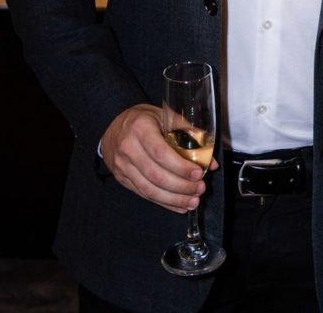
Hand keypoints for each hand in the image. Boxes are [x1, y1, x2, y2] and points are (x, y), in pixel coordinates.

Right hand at [100, 104, 219, 213]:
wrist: (112, 125)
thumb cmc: (142, 119)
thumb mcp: (164, 116)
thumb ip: (188, 133)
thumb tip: (209, 158)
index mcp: (140, 129)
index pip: (161, 153)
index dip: (180, 166)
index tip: (198, 173)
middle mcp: (128, 149)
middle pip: (156, 175)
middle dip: (181, 186)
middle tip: (200, 189)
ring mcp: (122, 166)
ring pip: (149, 190)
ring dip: (174, 199)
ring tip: (193, 201)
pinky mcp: (122, 179)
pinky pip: (143, 194)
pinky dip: (163, 202)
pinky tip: (179, 206)